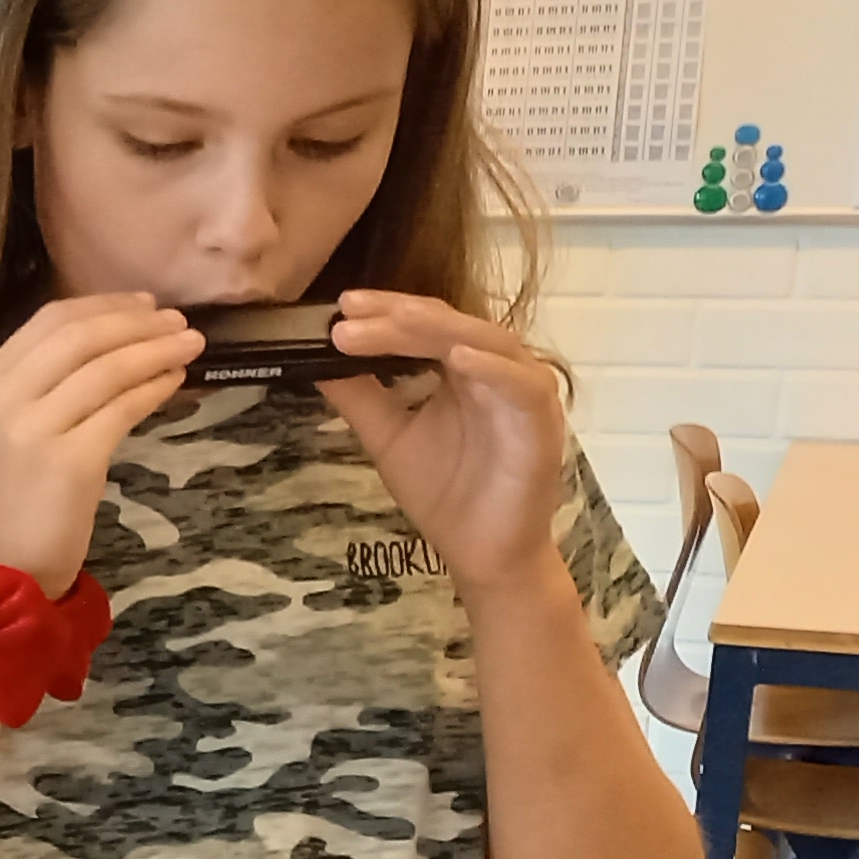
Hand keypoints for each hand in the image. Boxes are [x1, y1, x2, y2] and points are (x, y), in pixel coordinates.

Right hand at [0, 295, 200, 593]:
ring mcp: (35, 431)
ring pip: (106, 368)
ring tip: (191, 344)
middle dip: (137, 322)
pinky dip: (154, 388)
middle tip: (179, 321)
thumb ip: (46, 385)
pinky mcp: (70, 462)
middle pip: (80, 335)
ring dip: (156, 349)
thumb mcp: (14, 428)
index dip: (104, 304)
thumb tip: (116, 339)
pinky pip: (122, 409)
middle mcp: (6, 399)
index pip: (50, 320)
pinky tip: (175, 381)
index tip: (145, 303)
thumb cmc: (13, 497)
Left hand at [319, 289, 571, 599]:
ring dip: (438, 329)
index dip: (385, 311)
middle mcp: (494, 371)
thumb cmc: (445, 493)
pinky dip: (493, 368)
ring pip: (487, 342)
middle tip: (351, 312)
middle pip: (450, 325)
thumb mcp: (388, 437)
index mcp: (461, 369)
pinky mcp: (542, 422)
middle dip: (399, 315)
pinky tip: (458, 359)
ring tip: (394, 321)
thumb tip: (317, 359)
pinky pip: (523, 385)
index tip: (341, 306)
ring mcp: (521, 393)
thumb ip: (359, 398)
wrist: (482, 552)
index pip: (424, 324)